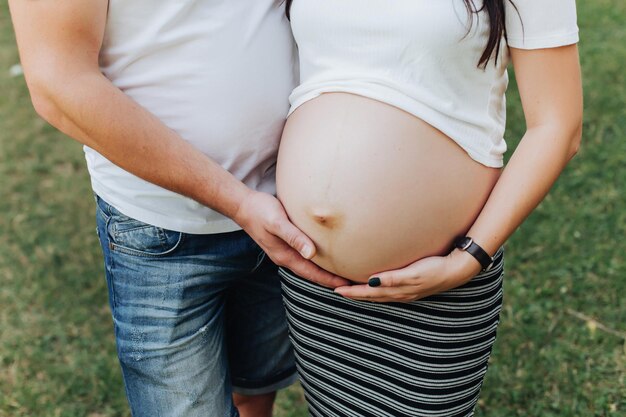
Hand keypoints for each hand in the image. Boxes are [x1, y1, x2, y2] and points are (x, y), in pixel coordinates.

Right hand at [234, 191, 349, 287]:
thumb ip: (293, 237)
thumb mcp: (277, 222)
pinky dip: (316, 260)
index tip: (346, 286)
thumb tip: (311, 253)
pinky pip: (303, 256)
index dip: (328, 280)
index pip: (311, 273)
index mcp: (284, 255)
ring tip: (340, 274)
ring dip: (323, 271)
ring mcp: (284, 251)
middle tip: (350, 284)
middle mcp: (285, 257)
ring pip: (307, 266)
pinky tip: (324, 256)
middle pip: (311, 273)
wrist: (242, 205)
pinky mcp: (284, 243)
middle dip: (329, 280)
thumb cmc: (260, 211)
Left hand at [333, 249, 481, 302]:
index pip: (369, 293)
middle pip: (371, 297)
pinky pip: (388, 292)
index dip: (352, 293)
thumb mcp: (414, 273)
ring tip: (352, 291)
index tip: (337, 291)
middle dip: (354, 295)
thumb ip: (393, 279)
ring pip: (379, 296)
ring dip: (365, 295)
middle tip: (338, 292)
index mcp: (398, 291)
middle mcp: (400, 294)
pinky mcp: (412, 288)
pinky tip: (377, 287)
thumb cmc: (435, 269)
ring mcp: (406, 292)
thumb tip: (372, 282)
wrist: (457, 270)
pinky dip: (377, 292)